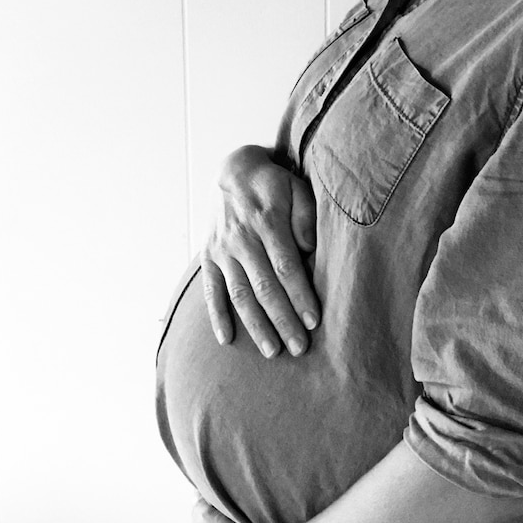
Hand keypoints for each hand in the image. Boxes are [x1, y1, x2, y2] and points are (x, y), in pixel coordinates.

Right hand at [202, 145, 317, 356]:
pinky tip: (228, 339)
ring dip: (255, 326)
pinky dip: (217, 316)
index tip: (314, 321)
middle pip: (264, 287)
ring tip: (272, 351)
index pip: (286, 267)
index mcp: (267, 222)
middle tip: (299, 348)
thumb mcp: (297, 189)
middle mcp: (241, 239)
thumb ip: (306, 218)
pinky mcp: (208, 256)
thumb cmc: (274, 184)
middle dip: (283, 320)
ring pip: (239, 294)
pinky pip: (211, 290)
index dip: (300, 295)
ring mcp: (222, 250)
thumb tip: (310, 250)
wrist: (233, 170)